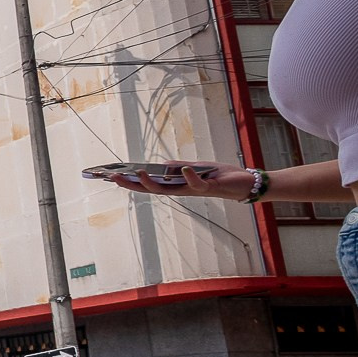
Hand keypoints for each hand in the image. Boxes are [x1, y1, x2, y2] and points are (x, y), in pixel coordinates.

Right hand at [107, 163, 253, 200]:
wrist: (245, 183)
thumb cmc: (221, 176)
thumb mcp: (197, 168)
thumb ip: (179, 168)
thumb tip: (160, 166)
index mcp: (178, 185)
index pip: (150, 184)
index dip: (132, 182)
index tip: (112, 176)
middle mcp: (182, 190)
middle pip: (152, 190)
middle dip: (132, 185)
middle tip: (114, 178)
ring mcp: (194, 190)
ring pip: (168, 190)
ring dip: (152, 183)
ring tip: (139, 172)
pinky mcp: (208, 187)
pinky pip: (196, 183)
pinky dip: (189, 176)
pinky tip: (183, 168)